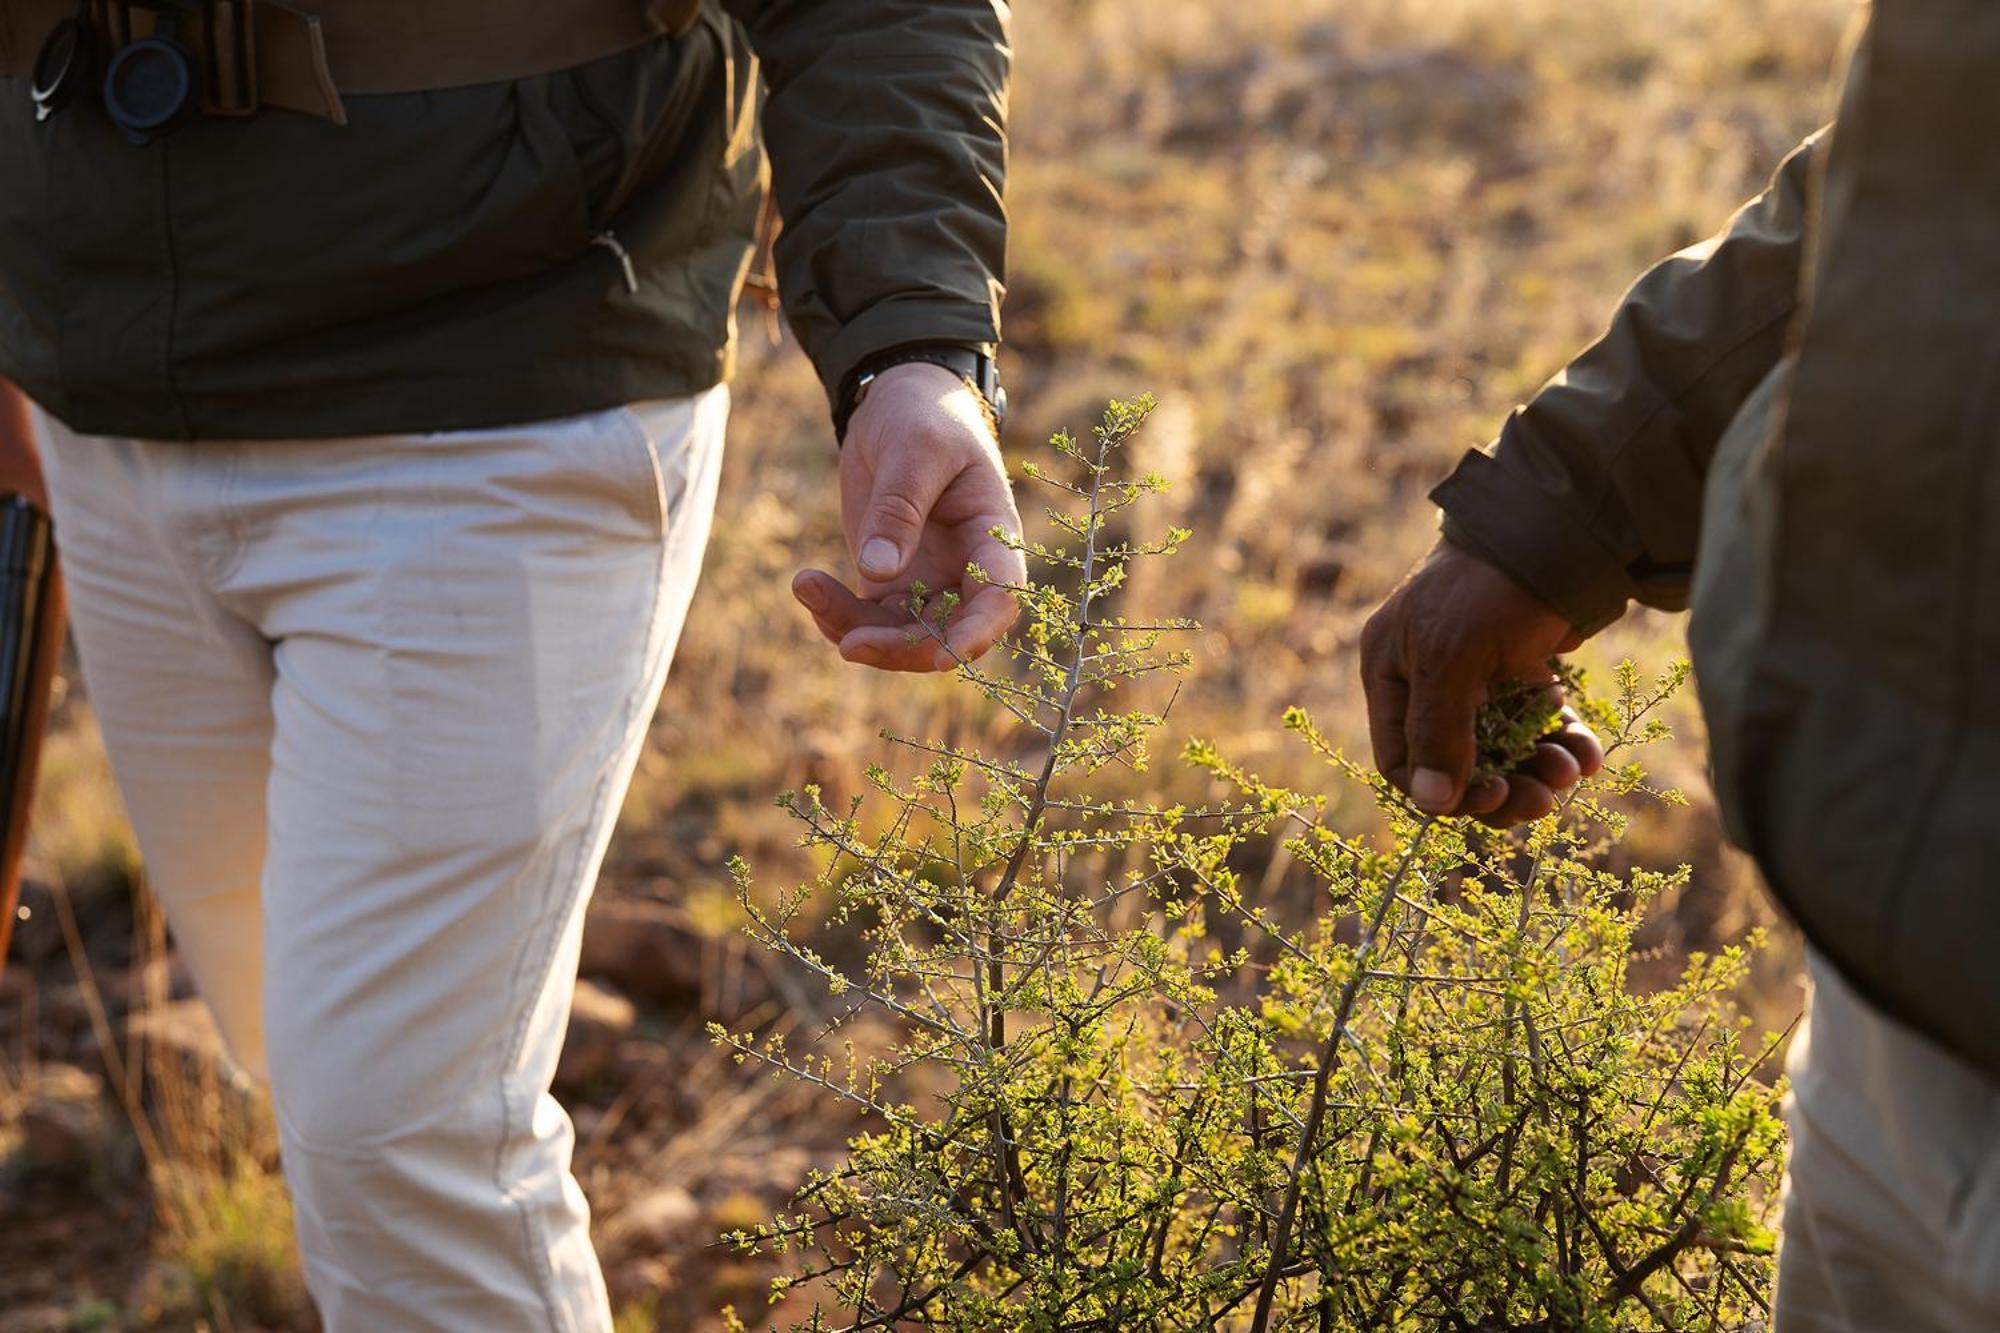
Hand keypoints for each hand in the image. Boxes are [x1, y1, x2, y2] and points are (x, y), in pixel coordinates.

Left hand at [792, 362, 1026, 671]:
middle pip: (946, 634)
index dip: (976, 634)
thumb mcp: (915, 450)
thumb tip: (877, 572)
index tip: (939, 656)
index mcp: (992, 536)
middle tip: (848, 640)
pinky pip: (866, 617)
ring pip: (900, 636)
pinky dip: (836, 614)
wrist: (898, 404)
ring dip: (854, 629)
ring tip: (806, 586)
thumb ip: (900, 508)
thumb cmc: (923, 417)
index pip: (999, 598)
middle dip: (899, 648)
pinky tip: (807, 586)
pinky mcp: (889, 579)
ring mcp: (927, 580)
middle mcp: (966, 570)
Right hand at [1359, 539, 1604, 824]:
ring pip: (1503, 750)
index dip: (1441, 790)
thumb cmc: (1485, 587)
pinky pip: (1538, 726)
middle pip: (1456, 762)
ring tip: (1568, 770)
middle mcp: (1428, 681)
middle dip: (1500, 786)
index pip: (1401, 758)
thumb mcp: (1452, 658)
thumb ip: (1437, 730)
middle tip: (1539, 801)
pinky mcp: (1523, 672)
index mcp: (1391, 673)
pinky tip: (1586, 755)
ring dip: (1536, 769)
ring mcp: (1478, 678)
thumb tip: (1431, 802)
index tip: (1488, 800)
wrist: (1553, 526)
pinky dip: (1561, 744)